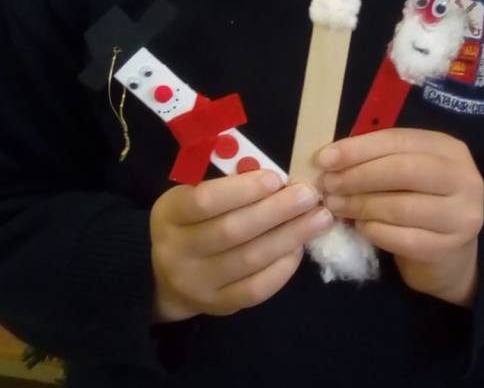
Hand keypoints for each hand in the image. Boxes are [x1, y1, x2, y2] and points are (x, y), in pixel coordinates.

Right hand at [150, 170, 332, 321]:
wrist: (164, 277)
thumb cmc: (191, 221)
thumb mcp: (194, 193)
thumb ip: (229, 184)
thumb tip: (278, 178)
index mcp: (170, 214)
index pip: (205, 201)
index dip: (244, 190)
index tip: (277, 178)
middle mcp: (177, 252)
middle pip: (232, 232)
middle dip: (277, 211)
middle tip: (309, 195)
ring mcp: (197, 284)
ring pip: (249, 260)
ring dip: (290, 236)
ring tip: (319, 218)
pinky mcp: (218, 306)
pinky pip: (255, 289)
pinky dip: (282, 268)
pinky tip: (299, 247)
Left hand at [317, 129, 483, 306]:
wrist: (449, 254)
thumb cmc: (419, 201)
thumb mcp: (406, 172)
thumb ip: (378, 159)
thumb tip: (330, 157)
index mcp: (448, 149)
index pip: (399, 140)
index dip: (359, 148)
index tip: (325, 159)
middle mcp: (463, 177)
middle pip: (403, 170)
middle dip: (358, 177)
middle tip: (329, 185)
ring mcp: (462, 214)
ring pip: (402, 207)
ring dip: (361, 206)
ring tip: (337, 206)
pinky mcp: (450, 247)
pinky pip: (404, 239)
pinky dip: (376, 231)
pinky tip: (361, 227)